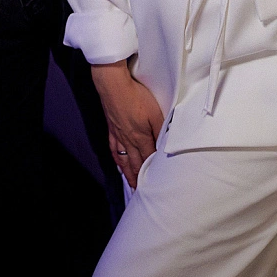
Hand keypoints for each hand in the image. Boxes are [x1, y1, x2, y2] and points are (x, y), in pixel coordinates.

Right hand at [90, 61, 164, 187]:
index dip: (152, 172)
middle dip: (139, 178)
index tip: (156, 184)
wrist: (113, 85)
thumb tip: (164, 144)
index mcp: (141, 137)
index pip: (149, 158)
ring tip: (130, 183)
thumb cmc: (136, 96)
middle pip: (135, 163)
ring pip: (124, 159)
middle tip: (141, 191)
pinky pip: (114, 149)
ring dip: (128, 173)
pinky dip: (117, 159)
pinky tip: (118, 162)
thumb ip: (160, 129)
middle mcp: (128, 140)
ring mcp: (118, 135)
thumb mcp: (155, 112)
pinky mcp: (112, 129)